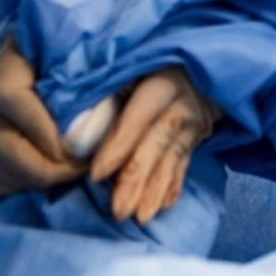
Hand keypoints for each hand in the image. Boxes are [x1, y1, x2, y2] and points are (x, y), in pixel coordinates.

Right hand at [0, 40, 85, 194]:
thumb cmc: (75, 42)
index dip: (48, 137)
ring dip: (29, 181)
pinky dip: (9, 186)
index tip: (82, 153)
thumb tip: (100, 123)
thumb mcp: (86, 51)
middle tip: (78, 170)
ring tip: (65, 174)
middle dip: (41, 169)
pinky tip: (39, 180)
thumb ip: (90, 79)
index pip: (14, 103)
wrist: (53, 39)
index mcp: (9, 64)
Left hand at [90, 66, 222, 223]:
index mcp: (162, 83)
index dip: (117, 146)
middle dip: (136, 180)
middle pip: (156, 145)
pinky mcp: (199, 136)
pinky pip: (185, 164)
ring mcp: (195, 123)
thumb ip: (106, 87)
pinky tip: (164, 207)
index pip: (137, 119)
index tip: (96, 175)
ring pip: (171, 161)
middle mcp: (182, 105)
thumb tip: (73, 120)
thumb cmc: (152, 60)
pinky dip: (174, 187)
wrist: (202, 56)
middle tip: (118, 212)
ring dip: (155, 192)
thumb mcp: (131, 63)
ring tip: (140, 218)